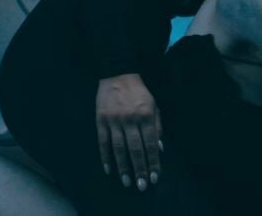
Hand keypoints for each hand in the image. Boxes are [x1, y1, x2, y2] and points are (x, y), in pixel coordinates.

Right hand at [96, 72, 161, 191]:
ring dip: (123, 166)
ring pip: (119, 148)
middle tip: (141, 186)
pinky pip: (103, 141)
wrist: (118, 74)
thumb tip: (160, 150)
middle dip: (140, 169)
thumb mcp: (154, 106)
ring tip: (126, 182)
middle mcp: (131, 119)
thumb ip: (157, 127)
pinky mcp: (101, 120)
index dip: (153, 162)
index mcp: (146, 116)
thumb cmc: (139, 93)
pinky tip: (108, 169)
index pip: (151, 144)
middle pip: (136, 149)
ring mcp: (114, 120)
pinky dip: (105, 156)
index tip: (155, 177)